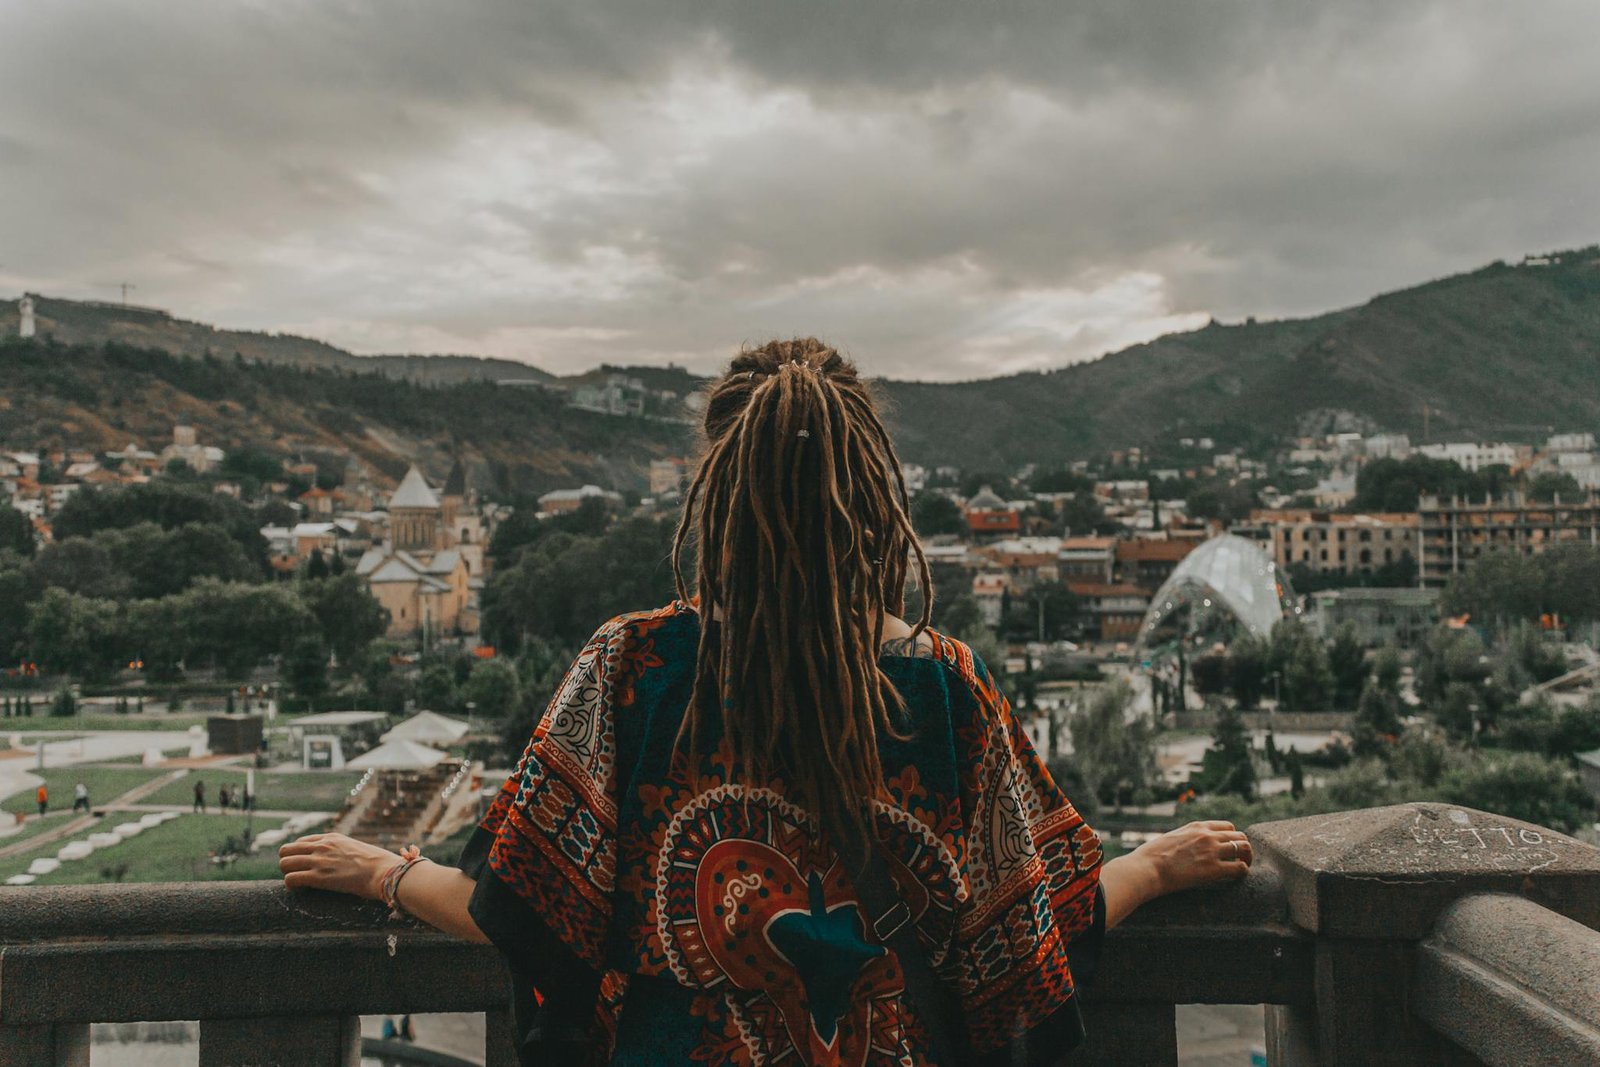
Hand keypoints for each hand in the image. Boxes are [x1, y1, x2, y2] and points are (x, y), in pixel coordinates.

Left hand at [278, 832, 401, 899]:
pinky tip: (300, 890)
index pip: (300, 842)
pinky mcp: (318, 877)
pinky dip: (291, 886)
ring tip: (298, 883)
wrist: (383, 871)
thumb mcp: (357, 848)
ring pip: (284, 863)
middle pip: (286, 850)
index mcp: (331, 837)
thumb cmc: (377, 864)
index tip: (305, 866)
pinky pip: (290, 879)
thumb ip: (343, 851)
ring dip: (287, 874)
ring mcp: (319, 860)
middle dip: (288, 863)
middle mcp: (322, 846)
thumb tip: (343, 861)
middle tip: (297, 874)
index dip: (299, 855)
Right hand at [1134, 820, 1252, 895]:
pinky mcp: (1213, 869)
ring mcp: (1212, 851)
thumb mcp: (1171, 838)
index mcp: (1197, 826)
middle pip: (1240, 837)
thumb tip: (1186, 847)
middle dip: (1243, 848)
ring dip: (1246, 859)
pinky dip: (1242, 872)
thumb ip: (1185, 838)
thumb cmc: (1151, 856)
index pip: (1228, 827)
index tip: (1229, 849)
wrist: (1147, 868)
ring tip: (1242, 868)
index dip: (1232, 838)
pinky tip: (1236, 878)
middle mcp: (1207, 835)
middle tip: (1240, 860)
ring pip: (1244, 848)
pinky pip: (1240, 868)